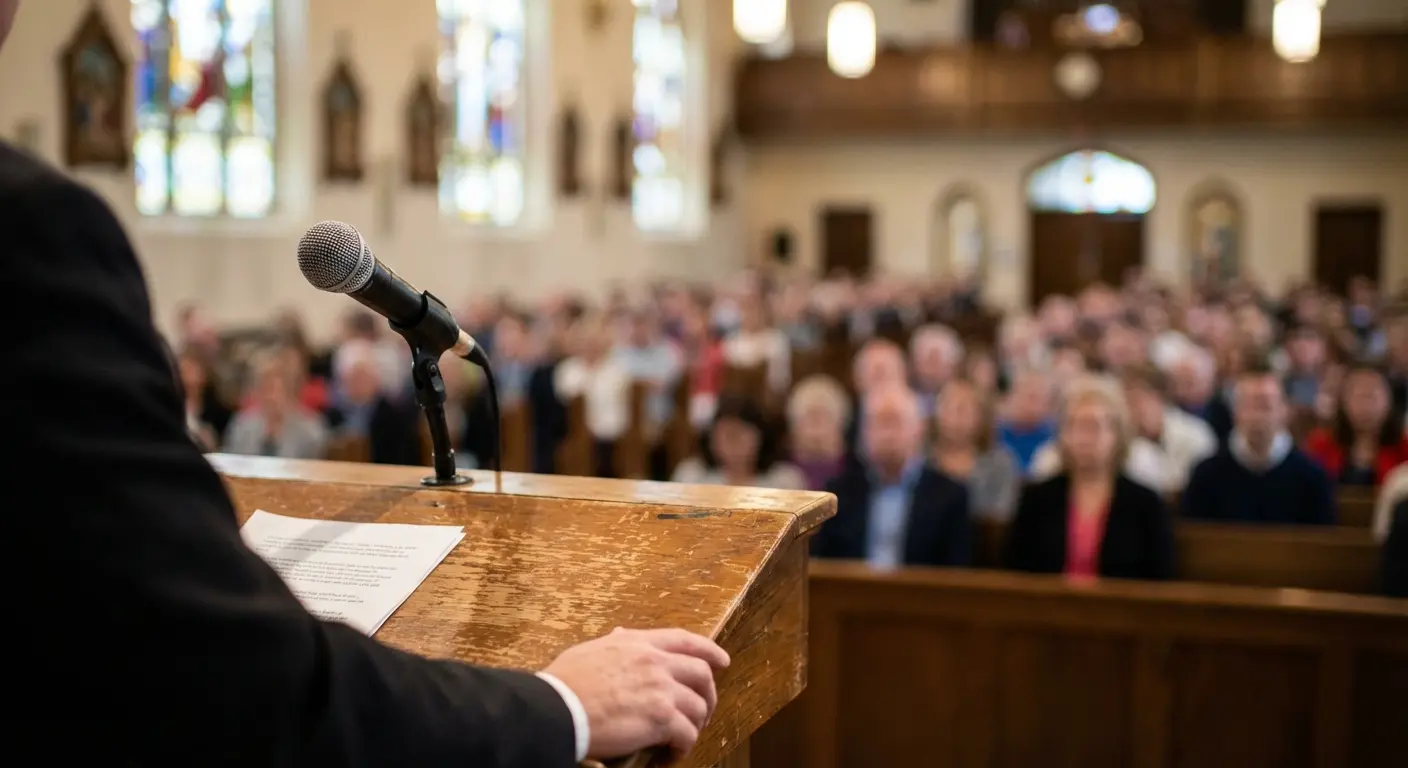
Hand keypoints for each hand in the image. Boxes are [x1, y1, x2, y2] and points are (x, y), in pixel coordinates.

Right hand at [542, 627, 729, 759]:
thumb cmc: (566, 682)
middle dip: (708, 694)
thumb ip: (613, 643)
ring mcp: (660, 688)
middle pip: (701, 674)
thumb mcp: (591, 650)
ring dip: (696, 724)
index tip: (722, 661)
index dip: (709, 650)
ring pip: (699, 706)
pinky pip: (687, 733)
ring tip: (685, 736)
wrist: (557, 708)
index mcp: (638, 643)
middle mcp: (655, 661)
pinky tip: (673, 752)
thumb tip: (621, 634)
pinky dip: (684, 745)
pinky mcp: (660, 718)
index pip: (684, 640)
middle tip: (703, 710)